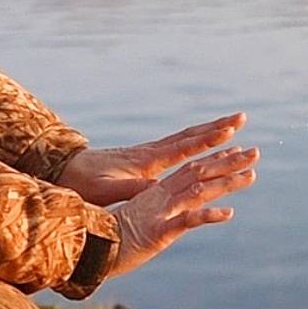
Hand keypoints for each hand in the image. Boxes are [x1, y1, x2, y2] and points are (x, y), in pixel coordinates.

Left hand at [58, 112, 246, 206]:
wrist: (65, 170)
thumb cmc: (84, 184)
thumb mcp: (107, 191)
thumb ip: (131, 189)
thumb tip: (155, 188)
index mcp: (147, 161)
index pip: (184, 147)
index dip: (209, 139)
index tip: (231, 129)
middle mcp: (151, 153)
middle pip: (191, 136)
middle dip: (218, 127)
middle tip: (242, 117)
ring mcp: (148, 154)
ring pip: (185, 138)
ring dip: (209, 131)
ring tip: (232, 125)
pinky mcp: (143, 159)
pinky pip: (177, 146)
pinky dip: (195, 140)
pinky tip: (203, 141)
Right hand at [108, 146, 258, 278]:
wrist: (84, 250)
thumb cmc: (105, 238)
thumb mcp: (133, 221)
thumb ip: (149, 211)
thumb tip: (160, 203)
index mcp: (155, 193)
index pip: (189, 170)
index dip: (212, 159)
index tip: (235, 149)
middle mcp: (160, 197)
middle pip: (199, 173)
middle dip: (228, 162)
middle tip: (255, 152)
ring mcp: (160, 213)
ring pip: (198, 191)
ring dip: (225, 183)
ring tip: (251, 176)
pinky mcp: (157, 232)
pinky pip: (186, 221)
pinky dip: (207, 215)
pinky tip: (228, 213)